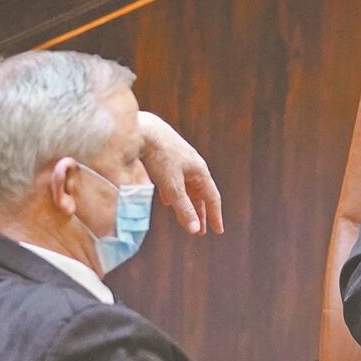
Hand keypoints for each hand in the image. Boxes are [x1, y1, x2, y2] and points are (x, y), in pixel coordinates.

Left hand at [138, 112, 222, 235]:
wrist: (142, 130)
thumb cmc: (159, 157)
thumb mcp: (172, 186)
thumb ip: (184, 208)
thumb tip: (195, 229)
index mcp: (200, 171)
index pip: (212, 198)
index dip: (215, 216)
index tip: (218, 231)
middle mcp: (194, 165)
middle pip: (200, 194)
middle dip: (201, 213)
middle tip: (202, 230)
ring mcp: (181, 160)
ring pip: (188, 187)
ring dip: (188, 204)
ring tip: (186, 217)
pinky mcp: (168, 157)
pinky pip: (176, 180)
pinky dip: (175, 194)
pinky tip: (167, 199)